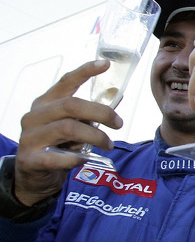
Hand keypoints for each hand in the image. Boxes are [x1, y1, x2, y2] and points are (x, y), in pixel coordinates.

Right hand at [15, 61, 121, 205]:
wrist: (34, 177)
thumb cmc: (57, 146)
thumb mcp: (73, 126)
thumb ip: (89, 114)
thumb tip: (115, 97)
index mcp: (45, 103)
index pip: (65, 82)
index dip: (85, 71)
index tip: (106, 64)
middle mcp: (34, 116)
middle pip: (71, 105)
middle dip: (101, 112)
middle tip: (119, 123)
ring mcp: (30, 137)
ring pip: (68, 128)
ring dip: (95, 136)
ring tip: (108, 144)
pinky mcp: (30, 159)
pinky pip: (58, 156)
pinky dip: (77, 158)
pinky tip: (84, 159)